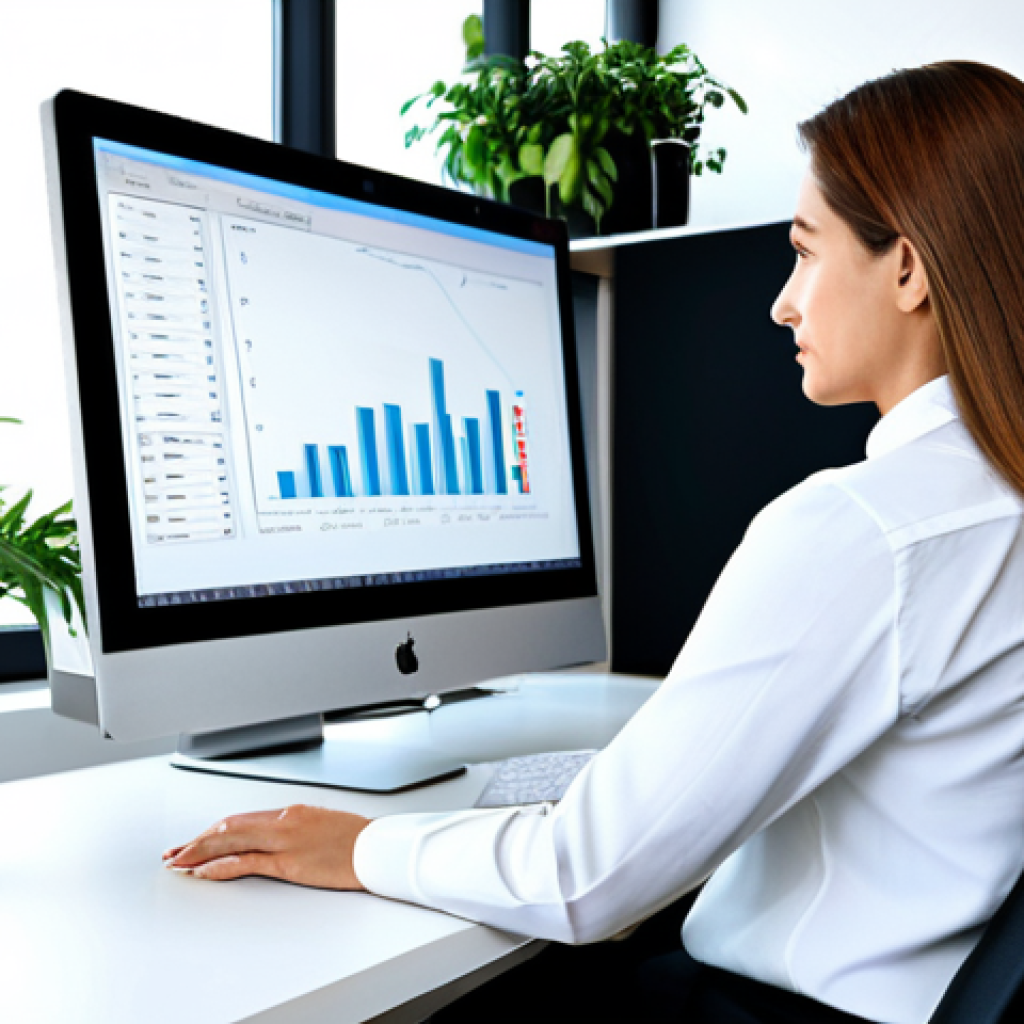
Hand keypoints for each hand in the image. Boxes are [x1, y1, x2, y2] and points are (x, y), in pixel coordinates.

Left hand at [163, 805, 371, 889]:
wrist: (378, 848)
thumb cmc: (357, 841)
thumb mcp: (323, 828)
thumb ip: (297, 831)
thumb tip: (277, 840)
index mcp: (292, 812)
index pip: (242, 820)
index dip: (214, 830)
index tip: (197, 840)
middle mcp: (284, 821)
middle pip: (229, 827)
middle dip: (198, 840)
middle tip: (176, 851)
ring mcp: (285, 840)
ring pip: (230, 840)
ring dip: (199, 852)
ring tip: (178, 862)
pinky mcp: (289, 863)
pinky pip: (245, 862)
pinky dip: (219, 866)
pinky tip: (202, 872)